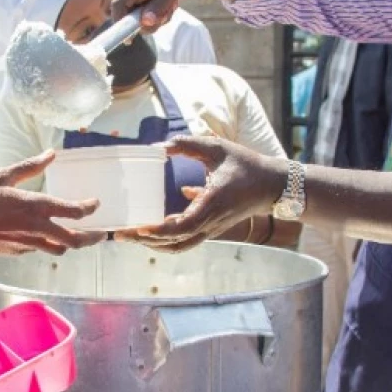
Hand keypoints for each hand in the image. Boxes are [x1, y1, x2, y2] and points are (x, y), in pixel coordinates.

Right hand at [0, 150, 105, 255]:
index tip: (96, 203)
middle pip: (75, 239)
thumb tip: (50, 154)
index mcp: (35, 207)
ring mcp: (27, 244)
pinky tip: (49, 237)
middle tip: (103, 233)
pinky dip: (51, 245)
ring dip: (74, 244)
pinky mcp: (17, 252)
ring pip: (60, 249)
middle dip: (92, 237)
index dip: (89, 208)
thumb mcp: (0, 176)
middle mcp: (36, 229)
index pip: (73, 211)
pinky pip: (41, 250)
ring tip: (82, 237)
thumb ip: (29, 167)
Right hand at [112, 0, 202, 32]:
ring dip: (157, 18)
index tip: (129, 40)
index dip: (120, 22)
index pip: (119, 3)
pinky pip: (146, 13)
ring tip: (172, 5)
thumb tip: (145, 23)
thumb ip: (160, 5)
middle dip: (149, 21)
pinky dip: (159, 14)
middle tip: (168, 13)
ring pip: (140, 16)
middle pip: (130, 14)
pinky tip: (170, 4)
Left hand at [115, 136, 283, 251]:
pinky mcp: (212, 227)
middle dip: (145, 241)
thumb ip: (189, 145)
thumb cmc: (246, 164)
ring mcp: (212, 228)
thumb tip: (159, 147)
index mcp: (213, 203)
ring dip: (155, 244)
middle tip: (120, 235)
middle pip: (175, 243)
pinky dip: (168, 239)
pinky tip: (153, 225)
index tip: (139, 228)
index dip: (159, 231)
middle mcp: (211, 221)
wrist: (272, 185)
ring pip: (180, 246)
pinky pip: (187, 239)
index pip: (183, 227)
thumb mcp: (218, 148)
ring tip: (132, 235)